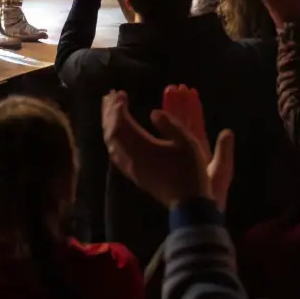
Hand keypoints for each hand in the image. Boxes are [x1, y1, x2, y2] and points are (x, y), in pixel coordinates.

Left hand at [102, 89, 233, 210]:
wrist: (188, 205)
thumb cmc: (190, 171)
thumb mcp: (187, 142)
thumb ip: (169, 125)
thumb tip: (153, 113)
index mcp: (143, 148)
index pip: (122, 124)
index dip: (118, 108)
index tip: (121, 93)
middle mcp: (132, 158)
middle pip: (112, 133)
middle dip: (109, 113)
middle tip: (109, 97)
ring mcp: (132, 169)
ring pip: (112, 145)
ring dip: (109, 126)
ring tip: (110, 112)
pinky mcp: (135, 176)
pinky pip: (116, 155)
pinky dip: (113, 140)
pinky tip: (116, 136)